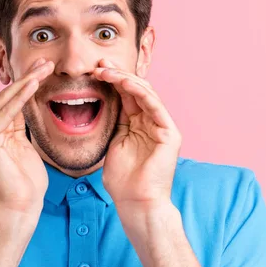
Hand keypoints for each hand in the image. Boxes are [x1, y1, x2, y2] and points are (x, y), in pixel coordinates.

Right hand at [0, 58, 54, 215]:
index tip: (45, 69)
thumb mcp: (26, 146)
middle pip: (6, 97)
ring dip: (26, 82)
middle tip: (46, 62)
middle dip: (28, 77)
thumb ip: (22, 126)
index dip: (27, 83)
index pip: (10, 101)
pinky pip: (6, 113)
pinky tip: (34, 84)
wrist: (21, 207)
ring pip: (6, 101)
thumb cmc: (27, 182)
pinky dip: (20, 97)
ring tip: (44, 67)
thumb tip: (29, 104)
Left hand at [93, 59, 181, 211]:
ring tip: (106, 71)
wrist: (135, 202)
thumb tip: (102, 99)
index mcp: (138, 124)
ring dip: (125, 79)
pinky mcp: (170, 133)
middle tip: (100, 63)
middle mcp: (152, 122)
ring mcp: (162, 126)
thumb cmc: (122, 180)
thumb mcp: (112, 142)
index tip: (95, 70)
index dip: (112, 80)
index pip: (126, 95)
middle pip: (136, 90)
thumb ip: (114, 122)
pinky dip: (140, 92)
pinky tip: (124, 82)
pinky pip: (155, 106)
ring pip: (145, 93)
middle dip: (118, 74)